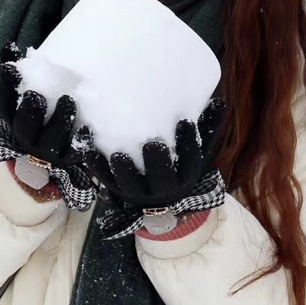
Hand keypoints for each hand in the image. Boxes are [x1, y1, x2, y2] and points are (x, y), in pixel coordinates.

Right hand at [0, 47, 85, 167]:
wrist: (55, 149)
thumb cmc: (42, 111)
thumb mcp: (31, 90)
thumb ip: (22, 71)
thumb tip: (9, 46)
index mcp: (15, 119)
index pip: (4, 104)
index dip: (5, 87)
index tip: (10, 68)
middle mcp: (27, 137)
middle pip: (23, 129)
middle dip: (29, 112)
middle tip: (36, 95)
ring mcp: (46, 150)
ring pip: (49, 142)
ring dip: (58, 122)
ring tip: (68, 101)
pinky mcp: (67, 158)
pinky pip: (73, 155)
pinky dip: (79, 143)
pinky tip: (86, 129)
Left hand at [83, 99, 227, 238]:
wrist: (159, 204)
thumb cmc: (178, 167)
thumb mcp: (195, 151)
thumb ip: (206, 128)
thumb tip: (219, 101)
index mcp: (185, 174)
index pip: (190, 161)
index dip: (188, 144)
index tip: (184, 122)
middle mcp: (164, 188)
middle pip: (163, 178)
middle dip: (157, 163)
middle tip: (151, 145)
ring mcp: (138, 192)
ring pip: (131, 185)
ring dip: (123, 171)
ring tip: (118, 155)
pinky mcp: (115, 189)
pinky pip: (104, 179)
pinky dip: (94, 164)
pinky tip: (86, 146)